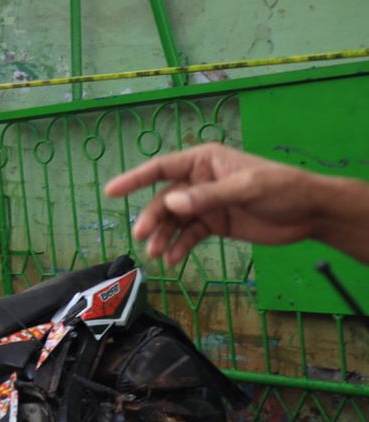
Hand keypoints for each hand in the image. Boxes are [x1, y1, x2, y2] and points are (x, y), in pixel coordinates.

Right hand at [103, 143, 368, 264]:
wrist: (310, 212)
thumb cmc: (282, 188)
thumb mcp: (246, 188)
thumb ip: (208, 197)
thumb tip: (172, 203)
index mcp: (204, 161)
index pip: (162, 168)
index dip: (135, 179)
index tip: (111, 191)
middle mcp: (199, 181)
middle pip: (165, 200)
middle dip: (153, 219)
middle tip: (143, 238)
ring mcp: (206, 203)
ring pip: (174, 220)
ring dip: (164, 237)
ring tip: (158, 255)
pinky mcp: (215, 224)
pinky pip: (190, 235)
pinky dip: (180, 247)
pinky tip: (175, 259)